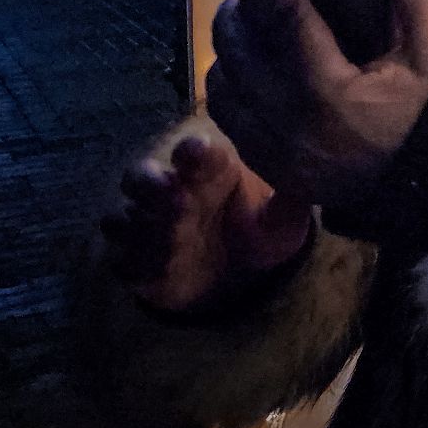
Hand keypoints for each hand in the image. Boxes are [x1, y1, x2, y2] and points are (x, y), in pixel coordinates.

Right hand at [100, 136, 312, 313]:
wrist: (238, 278)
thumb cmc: (259, 234)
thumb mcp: (282, 221)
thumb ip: (290, 201)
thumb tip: (308, 177)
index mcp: (207, 173)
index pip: (193, 153)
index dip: (192, 151)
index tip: (198, 150)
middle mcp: (169, 193)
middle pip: (139, 177)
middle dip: (150, 183)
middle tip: (174, 194)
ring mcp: (146, 227)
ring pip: (121, 218)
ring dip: (141, 227)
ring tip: (173, 237)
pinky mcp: (134, 261)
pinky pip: (119, 260)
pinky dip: (134, 263)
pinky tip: (160, 269)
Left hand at [206, 0, 427, 206]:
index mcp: (330, 88)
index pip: (284, 18)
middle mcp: (290, 120)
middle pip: (237, 50)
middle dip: (238, 13)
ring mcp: (274, 149)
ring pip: (223, 86)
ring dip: (228, 52)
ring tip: (248, 31)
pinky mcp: (270, 167)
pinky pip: (228, 120)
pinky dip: (230, 89)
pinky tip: (249, 73)